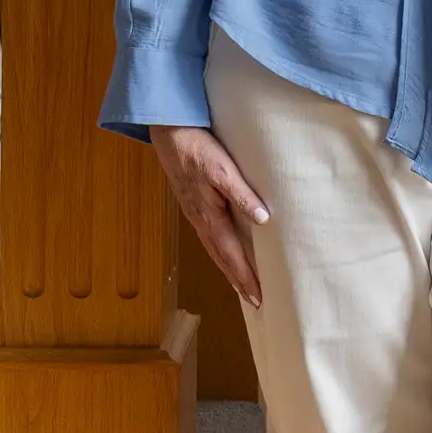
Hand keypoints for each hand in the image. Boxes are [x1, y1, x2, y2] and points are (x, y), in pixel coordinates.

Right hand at [151, 123, 270, 306]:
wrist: (169, 131)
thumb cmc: (197, 148)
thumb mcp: (222, 169)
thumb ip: (241, 194)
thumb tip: (262, 219)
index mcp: (208, 215)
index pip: (231, 253)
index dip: (244, 276)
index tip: (257, 297)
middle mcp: (200, 220)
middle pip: (221, 257)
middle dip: (237, 280)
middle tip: (254, 301)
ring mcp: (194, 213)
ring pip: (214, 249)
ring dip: (228, 268)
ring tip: (242, 285)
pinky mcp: (193, 203)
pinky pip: (208, 236)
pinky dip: (219, 251)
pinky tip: (224, 251)